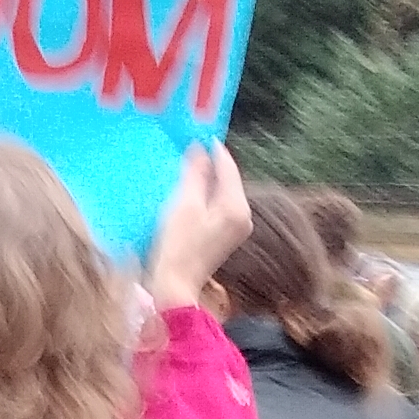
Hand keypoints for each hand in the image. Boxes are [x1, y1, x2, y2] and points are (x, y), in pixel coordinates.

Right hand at [147, 144, 248, 312]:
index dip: (212, 148)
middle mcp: (243, 215)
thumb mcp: (184, 204)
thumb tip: (200, 148)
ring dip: (205, 179)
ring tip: (184, 166)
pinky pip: (217, 206)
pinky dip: (204, 196)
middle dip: (209, 164)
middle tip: (188, 147)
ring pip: (221, 192)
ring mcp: (236, 228)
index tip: (196, 131)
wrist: (175, 287)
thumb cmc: (178, 246)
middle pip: (226, 179)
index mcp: (236, 206)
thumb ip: (195, 174)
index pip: (227, 166)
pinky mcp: (224, 236)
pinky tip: (187, 192)